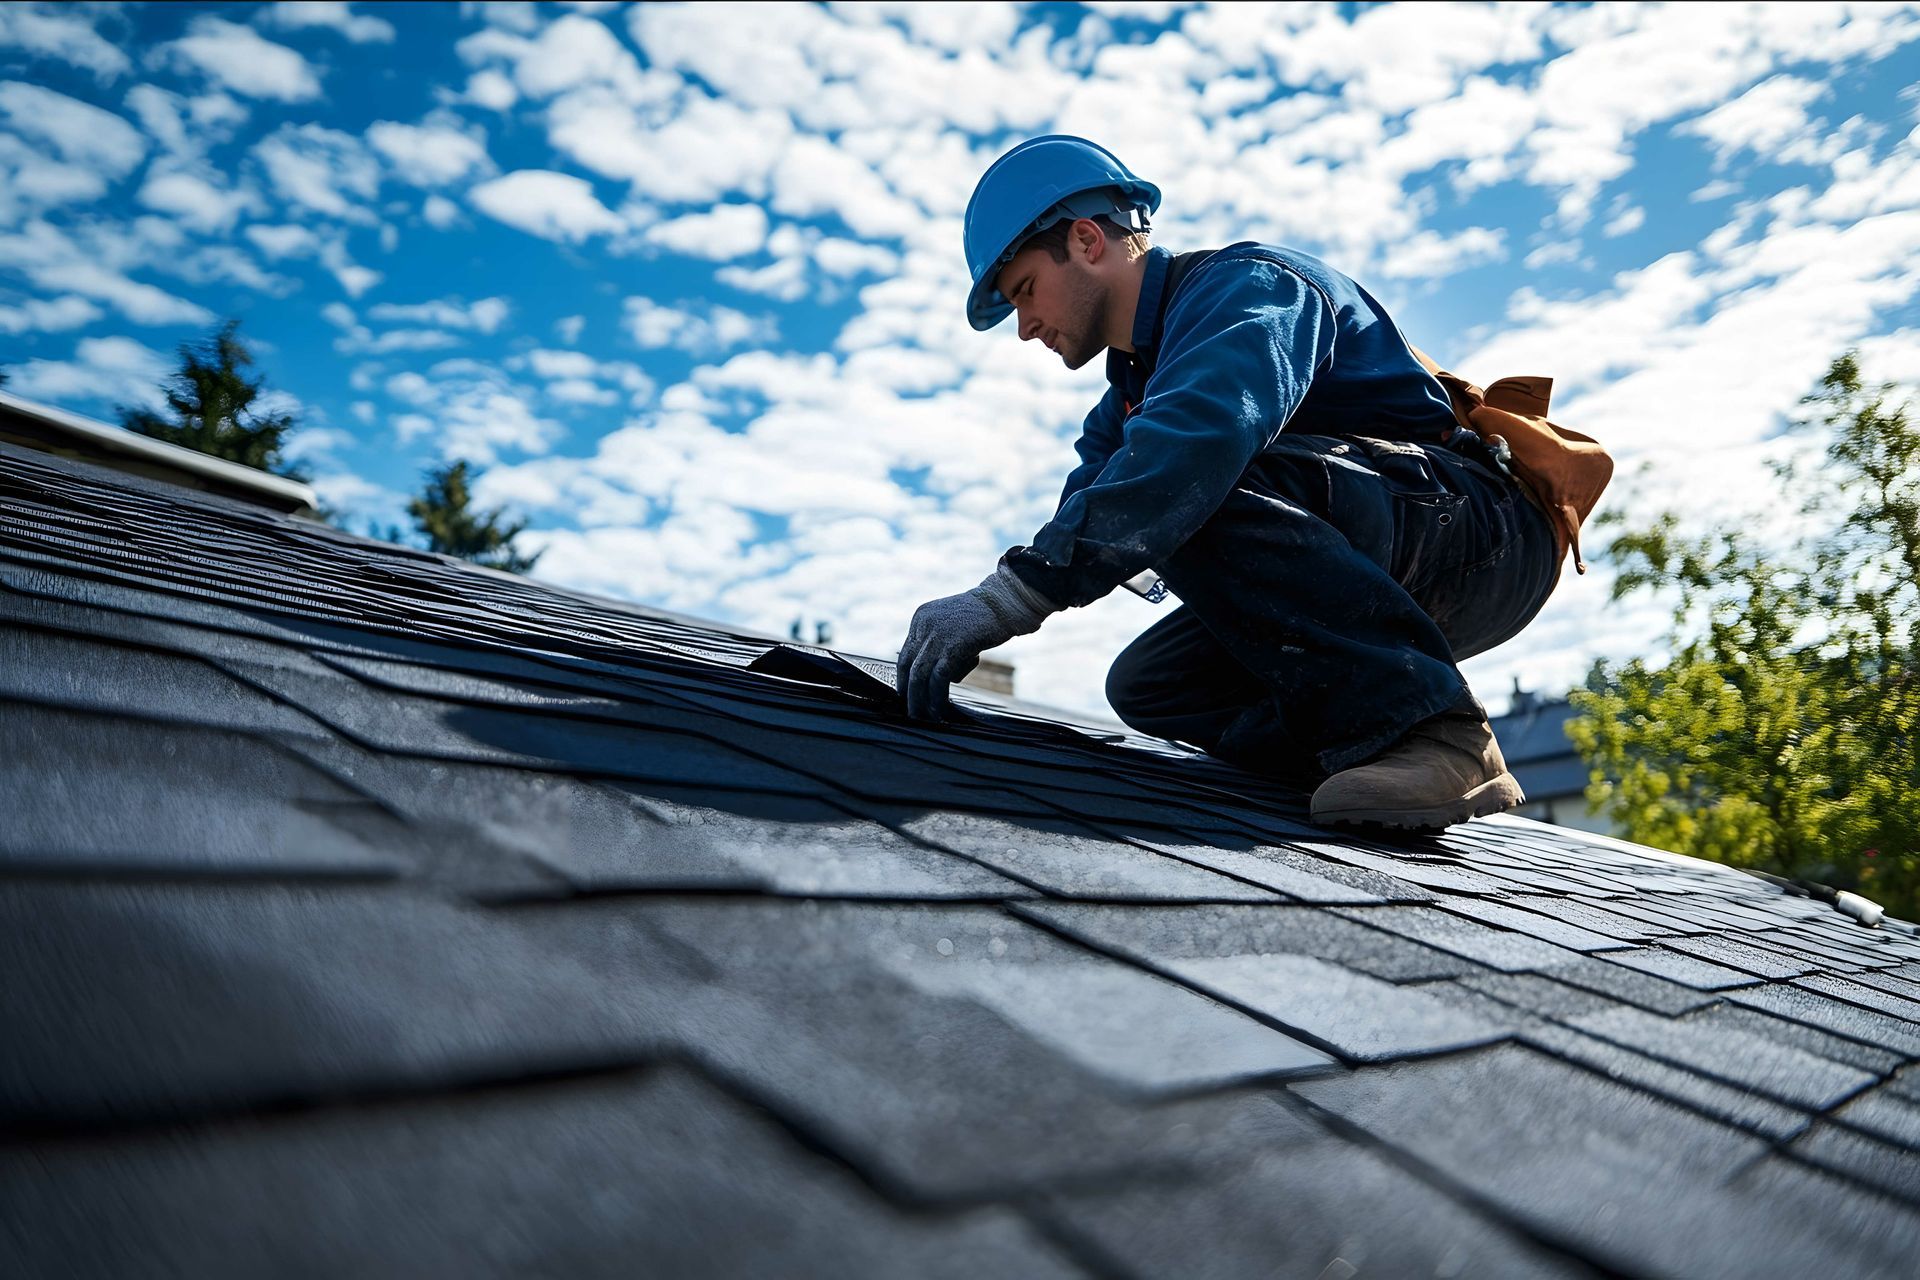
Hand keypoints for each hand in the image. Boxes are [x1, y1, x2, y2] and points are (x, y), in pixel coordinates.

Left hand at [896, 565, 1055, 720]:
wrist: (1007, 602)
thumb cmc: (987, 618)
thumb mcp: (956, 627)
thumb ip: (943, 645)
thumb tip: (939, 676)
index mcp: (921, 617)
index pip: (906, 653)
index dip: (905, 678)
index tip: (908, 695)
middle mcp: (923, 624)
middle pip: (907, 665)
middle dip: (908, 692)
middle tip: (912, 712)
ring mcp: (936, 634)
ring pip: (919, 674)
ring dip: (920, 700)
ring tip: (924, 717)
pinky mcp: (952, 646)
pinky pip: (938, 678)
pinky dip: (937, 697)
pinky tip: (940, 709)